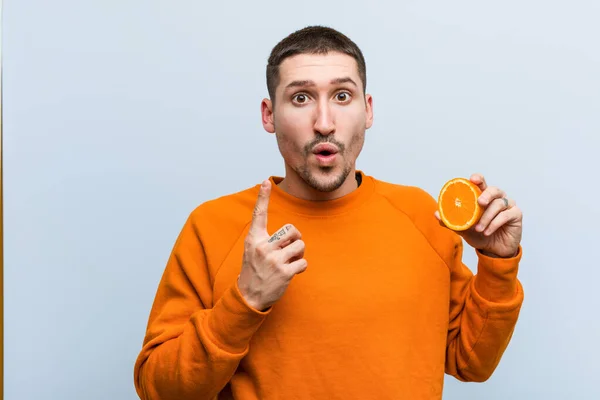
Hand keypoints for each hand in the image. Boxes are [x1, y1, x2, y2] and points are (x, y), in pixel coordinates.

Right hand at [237, 180, 307, 310]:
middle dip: (296, 238)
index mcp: (254, 239)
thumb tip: (292, 234)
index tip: (265, 182)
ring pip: (300, 245)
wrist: (249, 296)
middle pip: (292, 230)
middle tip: (291, 248)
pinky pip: (303, 262)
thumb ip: (267, 240)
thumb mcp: (253, 251)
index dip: (263, 197)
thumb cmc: (254, 270)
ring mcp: (273, 260)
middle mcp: (263, 247)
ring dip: (299, 254)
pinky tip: (292, 272)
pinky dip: (301, 267)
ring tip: (290, 262)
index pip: (259, 214)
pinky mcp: (284, 272)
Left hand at [435, 173, 522, 257]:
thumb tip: (436, 214)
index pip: (482, 183)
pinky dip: (495, 223)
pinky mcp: (516, 215)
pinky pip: (506, 215)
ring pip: (499, 204)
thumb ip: (450, 221)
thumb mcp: (463, 229)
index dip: (478, 179)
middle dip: (487, 194)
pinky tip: (487, 231)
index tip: (473, 179)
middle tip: (480, 203)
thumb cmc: (479, 235)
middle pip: (494, 189)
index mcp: (484, 197)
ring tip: (479, 229)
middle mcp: (497, 198)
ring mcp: (508, 205)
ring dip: (487, 217)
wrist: (493, 250)